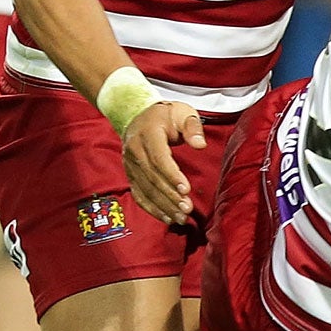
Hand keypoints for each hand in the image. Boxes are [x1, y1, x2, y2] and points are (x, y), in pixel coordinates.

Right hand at [122, 100, 206, 223]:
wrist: (137, 115)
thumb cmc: (166, 115)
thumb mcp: (182, 112)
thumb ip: (193, 127)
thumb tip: (200, 145)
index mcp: (148, 133)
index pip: (159, 158)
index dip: (172, 175)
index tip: (186, 190)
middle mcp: (135, 150)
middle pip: (152, 177)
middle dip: (170, 196)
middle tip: (187, 209)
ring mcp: (130, 164)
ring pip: (146, 189)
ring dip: (163, 206)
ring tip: (181, 218)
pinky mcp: (130, 175)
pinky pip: (139, 195)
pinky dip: (152, 209)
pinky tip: (167, 218)